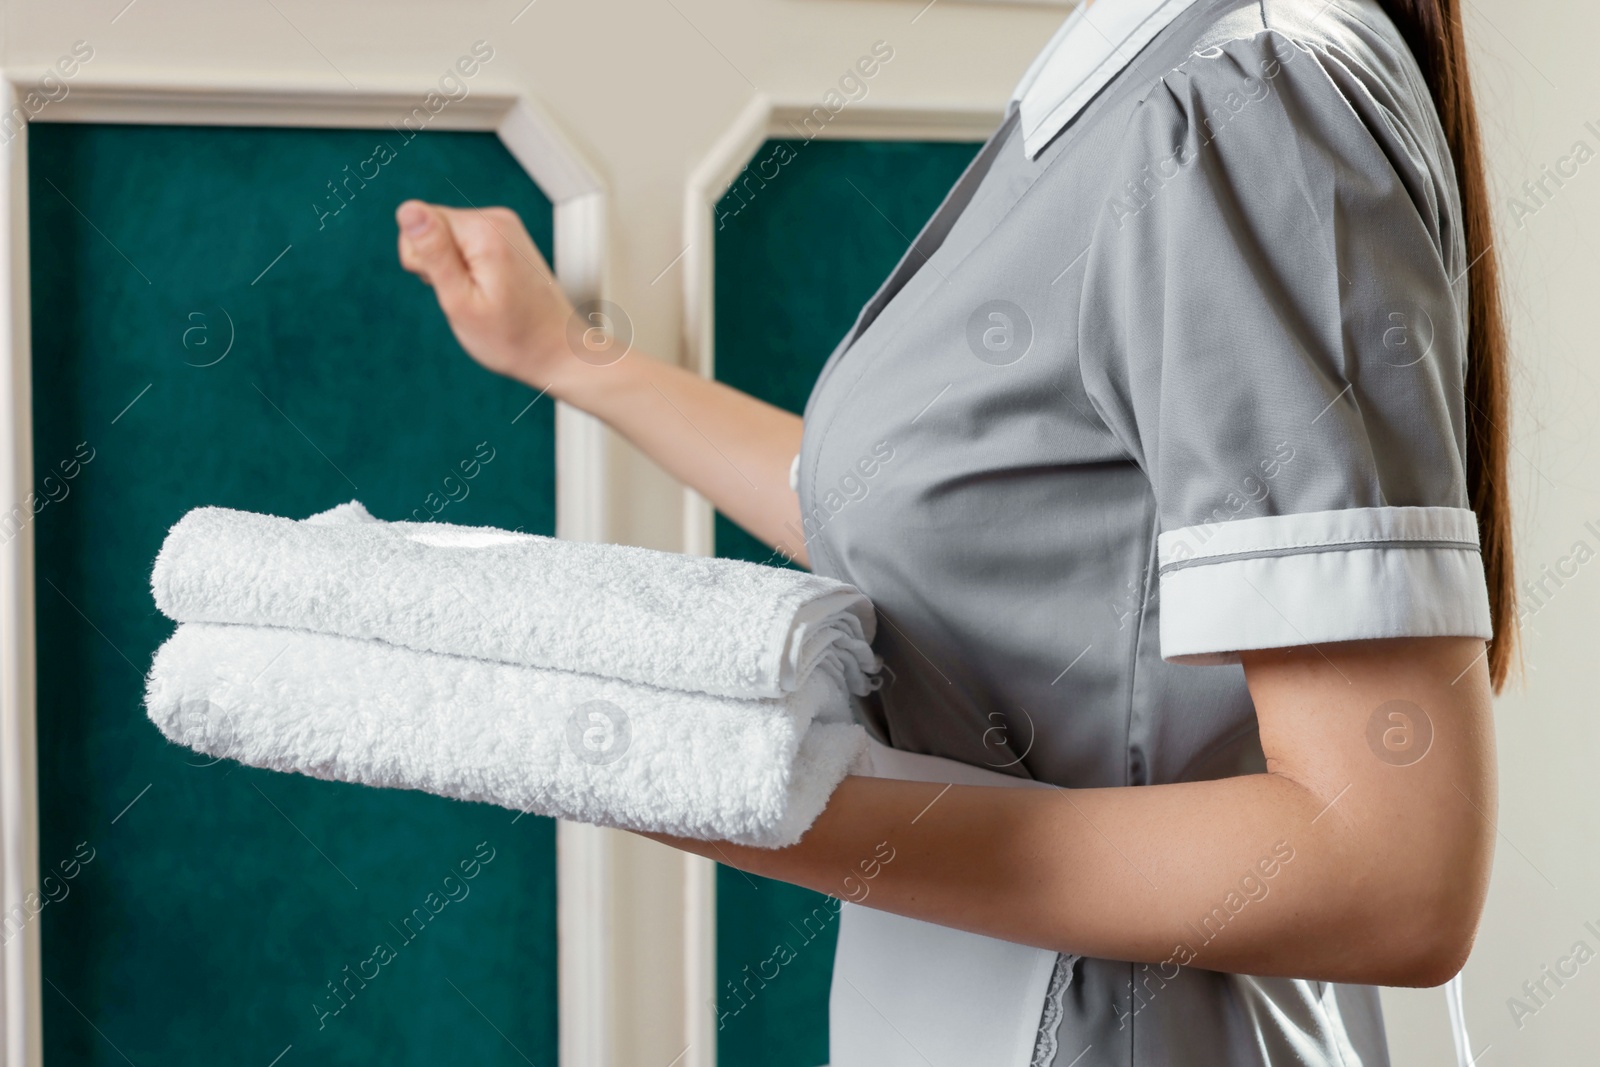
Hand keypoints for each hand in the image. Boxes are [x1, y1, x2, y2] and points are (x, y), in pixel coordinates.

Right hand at [395, 199, 573, 387]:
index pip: (418, 219)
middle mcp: (498, 218)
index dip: (422, 260)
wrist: (557, 351)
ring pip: (448, 235)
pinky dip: (468, 268)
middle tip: (466, 297)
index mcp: (484, 230)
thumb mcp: (459, 301)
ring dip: (453, 268)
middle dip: (438, 263)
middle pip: (433, 224)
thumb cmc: (511, 337)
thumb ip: (432, 252)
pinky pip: (466, 243)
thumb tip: (407, 208)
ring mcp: (506, 226)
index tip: (450, 287)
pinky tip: (488, 290)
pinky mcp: (508, 238)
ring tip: (481, 296)